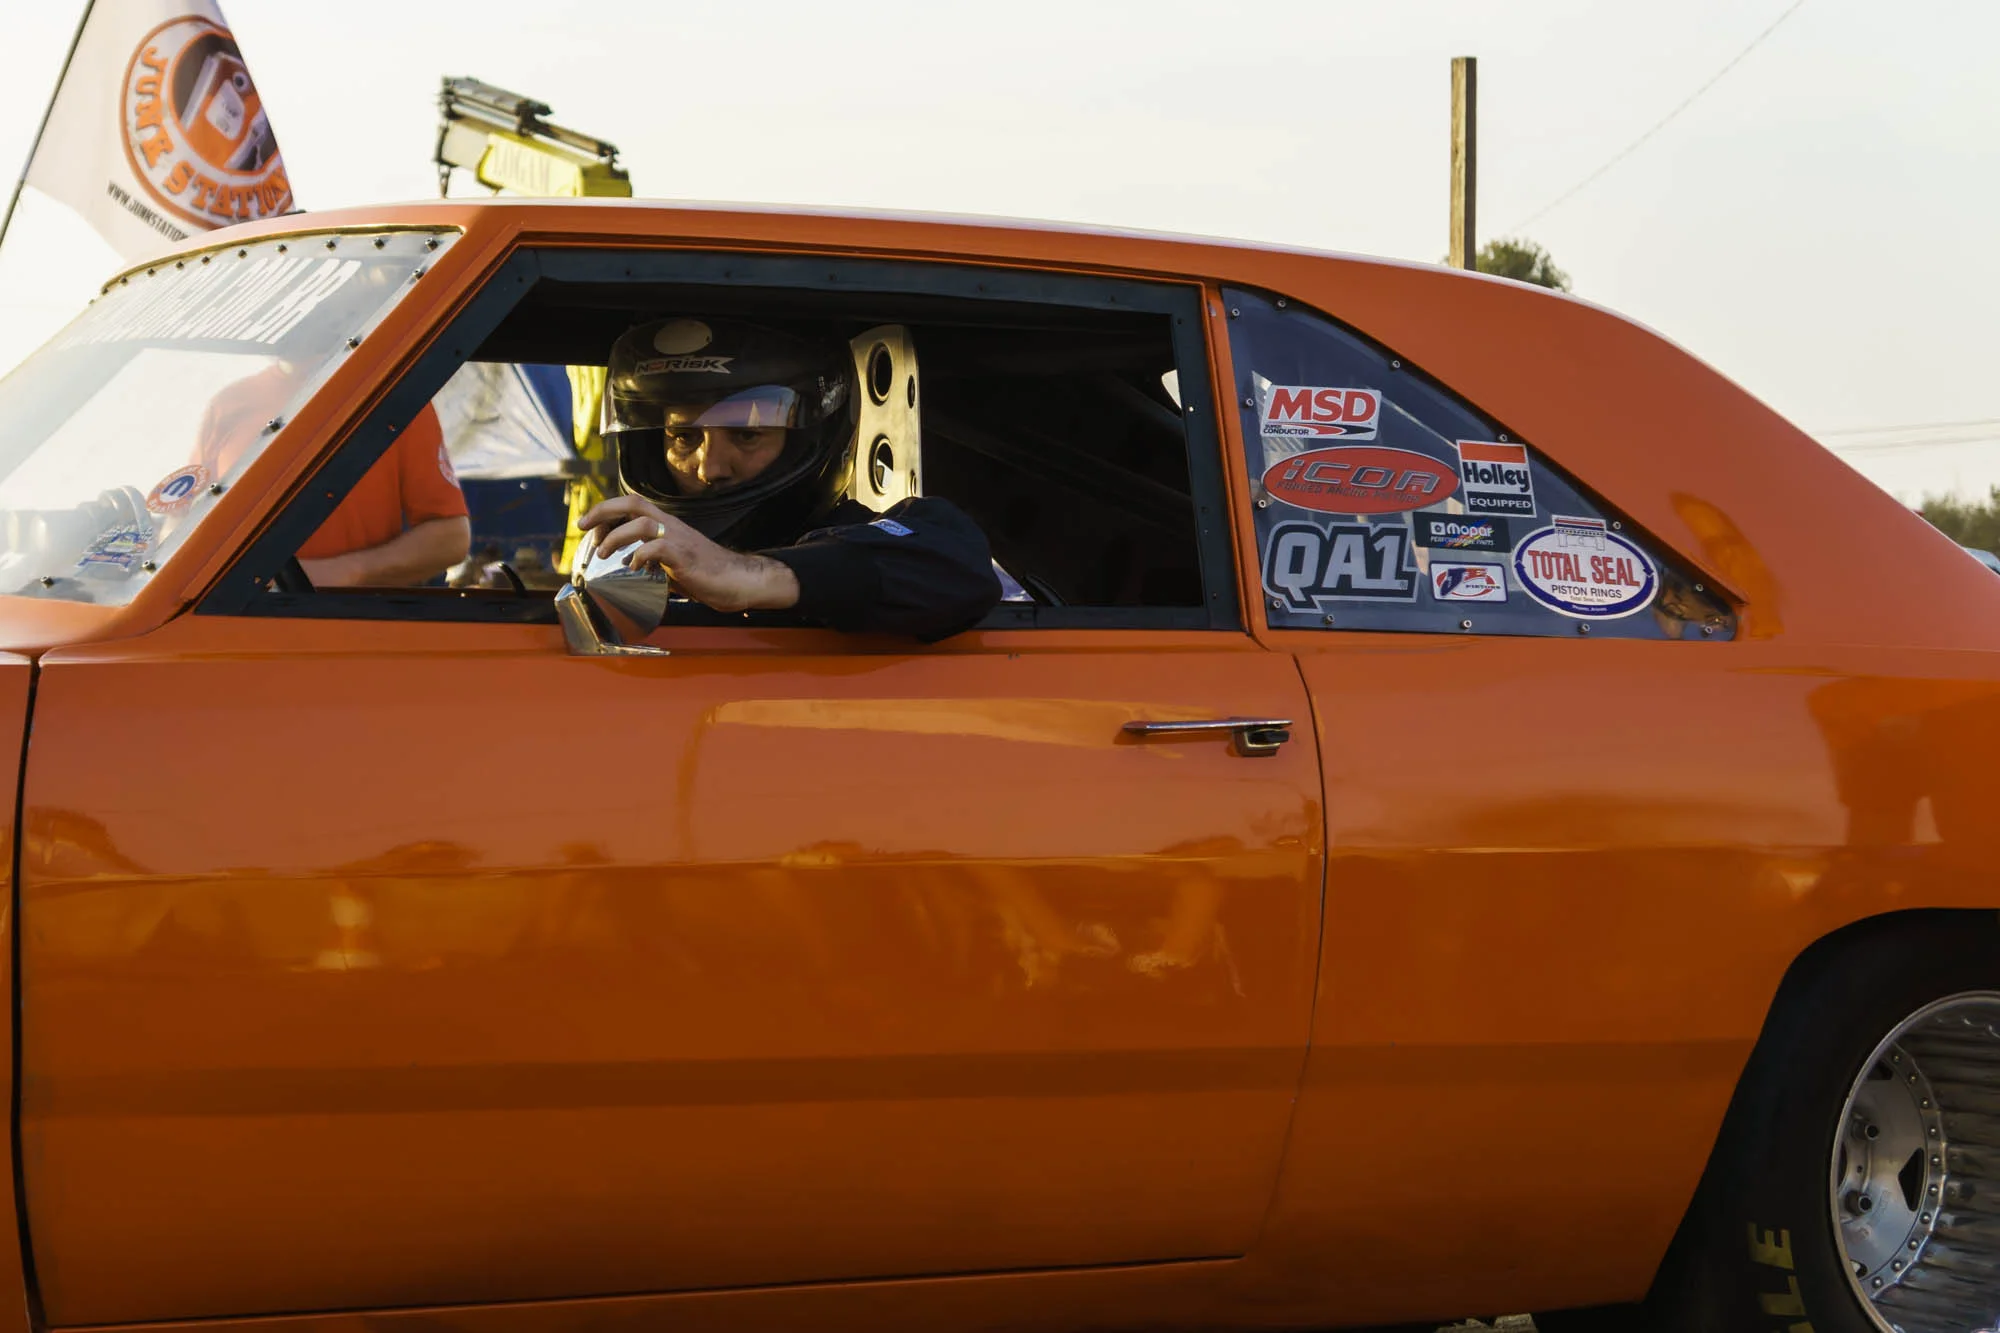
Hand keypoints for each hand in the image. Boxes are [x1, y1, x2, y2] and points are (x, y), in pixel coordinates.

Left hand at [576, 495, 798, 612]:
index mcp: (668, 525)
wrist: (738, 580)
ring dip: (616, 536)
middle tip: (583, 527)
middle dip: (603, 511)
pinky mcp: (685, 556)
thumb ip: (653, 561)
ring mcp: (679, 539)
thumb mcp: (673, 564)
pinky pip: (657, 547)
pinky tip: (635, 568)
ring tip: (603, 553)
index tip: (589, 527)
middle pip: (633, 504)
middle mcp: (671, 526)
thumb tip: (630, 568)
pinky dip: (640, 555)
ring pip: (642, 523)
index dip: (607, 511)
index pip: (632, 505)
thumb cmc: (708, 574)